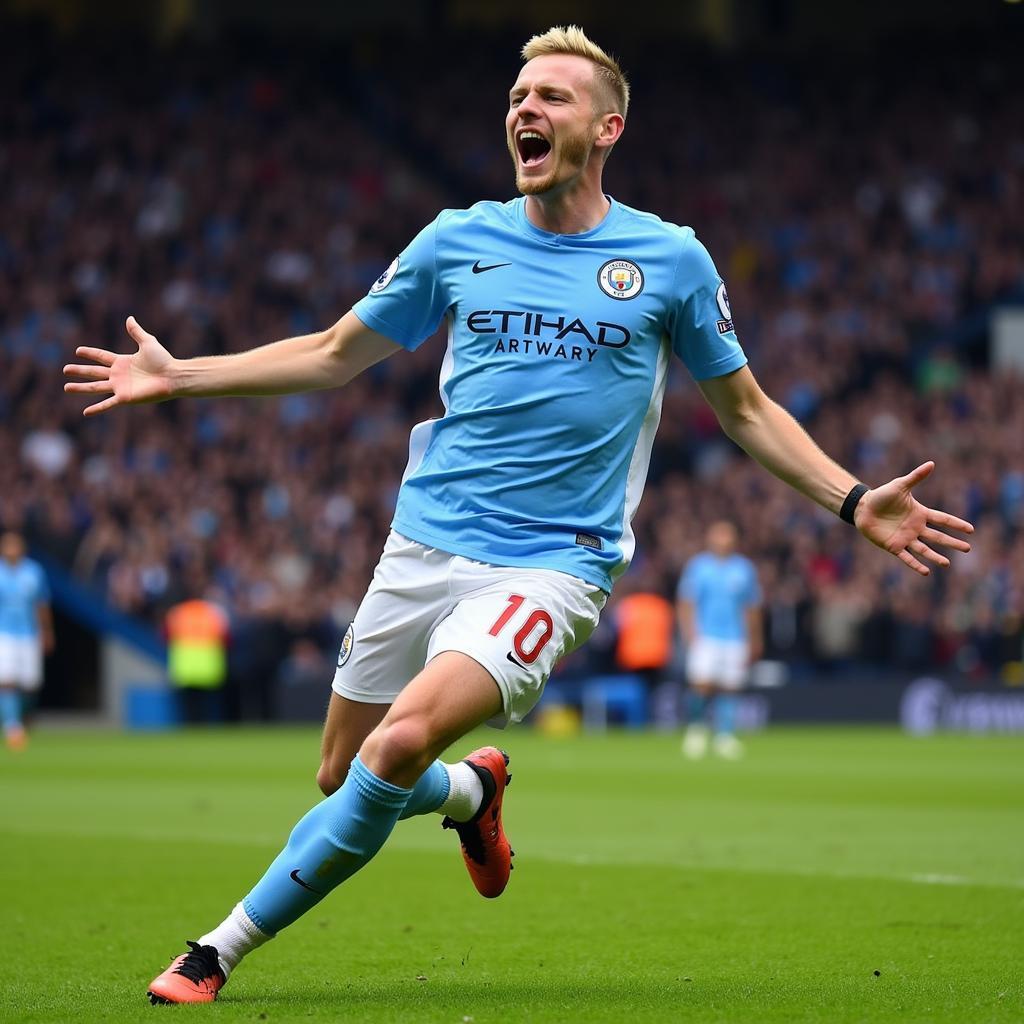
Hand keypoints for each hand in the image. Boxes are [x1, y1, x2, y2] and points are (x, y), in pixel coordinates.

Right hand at [64, 317, 175, 415]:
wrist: (173, 376)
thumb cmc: (164, 360)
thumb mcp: (148, 342)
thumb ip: (136, 332)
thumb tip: (130, 318)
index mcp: (123, 362)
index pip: (101, 357)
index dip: (90, 354)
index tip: (78, 351)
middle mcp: (119, 375)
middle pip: (94, 372)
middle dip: (79, 371)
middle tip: (65, 369)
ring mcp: (120, 387)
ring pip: (95, 387)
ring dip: (81, 388)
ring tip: (66, 387)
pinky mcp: (125, 397)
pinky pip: (108, 404)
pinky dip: (97, 409)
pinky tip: (86, 412)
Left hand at [854, 462, 972, 575]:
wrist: (863, 507)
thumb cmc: (882, 496)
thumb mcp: (900, 485)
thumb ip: (916, 477)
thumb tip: (931, 463)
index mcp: (920, 514)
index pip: (942, 519)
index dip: (956, 524)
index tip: (971, 530)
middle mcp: (916, 528)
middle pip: (938, 537)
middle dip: (952, 543)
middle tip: (967, 549)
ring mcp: (906, 538)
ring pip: (924, 549)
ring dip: (935, 557)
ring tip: (947, 563)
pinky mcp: (894, 546)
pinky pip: (907, 557)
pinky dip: (915, 564)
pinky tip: (926, 571)